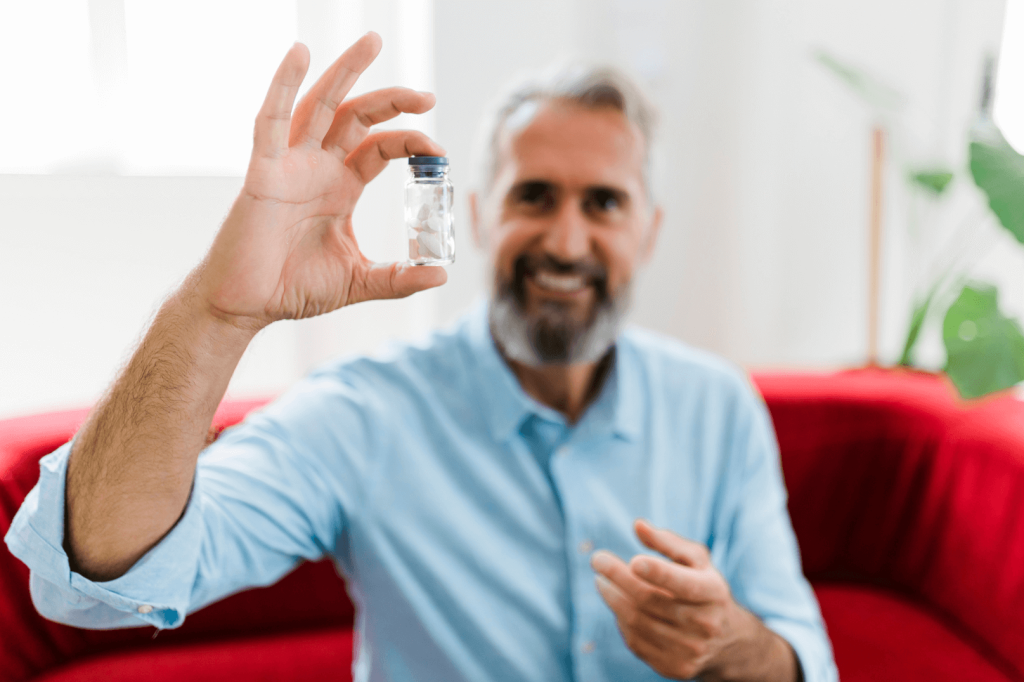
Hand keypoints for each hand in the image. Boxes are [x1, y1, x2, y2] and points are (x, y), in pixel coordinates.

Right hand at [197, 33, 446, 329]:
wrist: (248, 305)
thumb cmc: (294, 288)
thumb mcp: (358, 280)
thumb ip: (400, 278)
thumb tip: (442, 273)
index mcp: (340, 187)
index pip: (380, 148)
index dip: (409, 140)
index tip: (438, 151)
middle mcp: (317, 168)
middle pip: (356, 116)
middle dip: (391, 100)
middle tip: (426, 95)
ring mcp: (290, 166)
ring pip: (319, 106)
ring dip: (345, 72)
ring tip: (372, 42)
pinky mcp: (262, 172)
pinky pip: (270, 122)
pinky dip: (282, 85)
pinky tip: (299, 55)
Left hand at [592, 520, 794, 680]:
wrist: (727, 640)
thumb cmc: (703, 586)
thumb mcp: (696, 559)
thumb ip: (667, 541)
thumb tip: (637, 526)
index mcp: (713, 592)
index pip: (683, 584)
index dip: (657, 572)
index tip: (633, 560)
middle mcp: (705, 624)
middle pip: (649, 601)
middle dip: (618, 577)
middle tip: (597, 560)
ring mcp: (690, 650)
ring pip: (638, 622)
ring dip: (612, 598)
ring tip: (601, 581)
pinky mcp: (675, 667)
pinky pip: (636, 642)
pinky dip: (621, 621)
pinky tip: (617, 604)